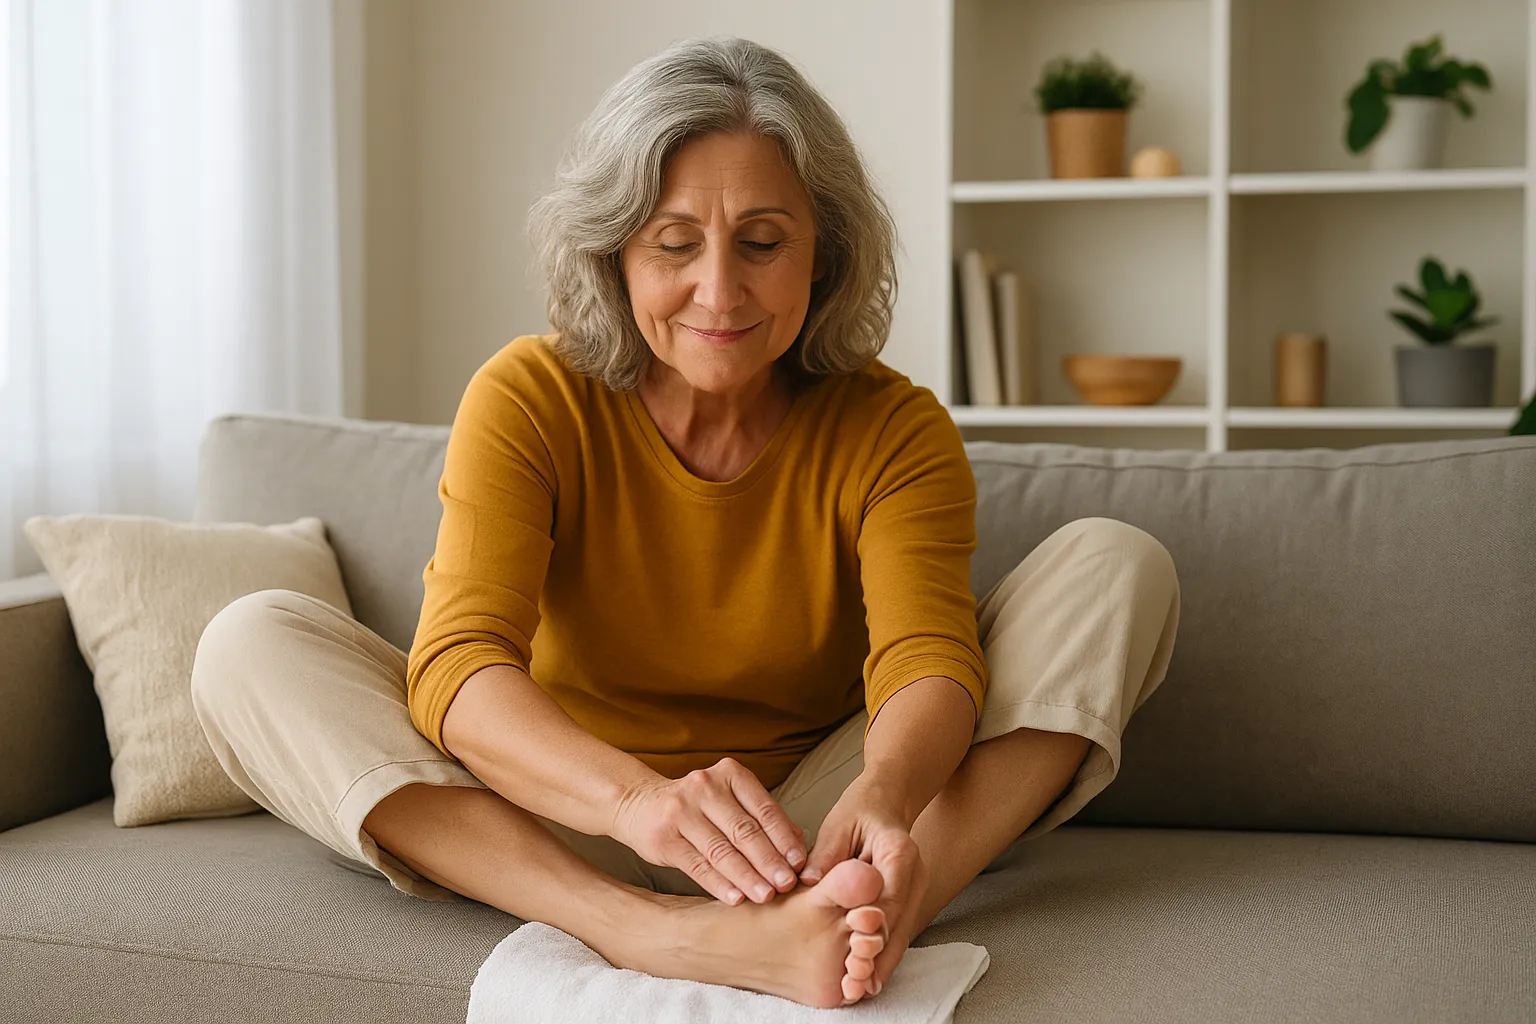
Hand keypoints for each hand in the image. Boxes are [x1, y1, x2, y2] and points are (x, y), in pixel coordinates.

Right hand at [610, 757, 807, 904]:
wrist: (640, 804)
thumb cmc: (699, 807)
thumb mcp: (731, 801)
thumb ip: (763, 819)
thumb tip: (800, 845)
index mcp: (730, 774)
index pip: (764, 809)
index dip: (784, 838)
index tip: (800, 864)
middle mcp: (705, 787)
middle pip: (744, 830)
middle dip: (769, 861)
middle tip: (788, 884)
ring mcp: (681, 811)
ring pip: (722, 850)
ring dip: (747, 877)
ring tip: (766, 896)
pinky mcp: (664, 837)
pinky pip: (698, 865)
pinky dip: (719, 884)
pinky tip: (736, 899)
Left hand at [800, 777, 929, 998]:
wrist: (886, 800)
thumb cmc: (860, 810)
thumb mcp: (838, 824)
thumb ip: (826, 855)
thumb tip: (809, 883)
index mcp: (899, 852)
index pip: (888, 897)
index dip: (871, 928)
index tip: (854, 952)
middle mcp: (915, 874)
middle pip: (899, 924)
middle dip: (878, 957)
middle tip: (855, 984)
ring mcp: (916, 890)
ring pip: (901, 934)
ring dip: (882, 963)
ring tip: (860, 990)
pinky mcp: (908, 901)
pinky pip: (897, 931)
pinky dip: (883, 953)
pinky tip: (868, 977)